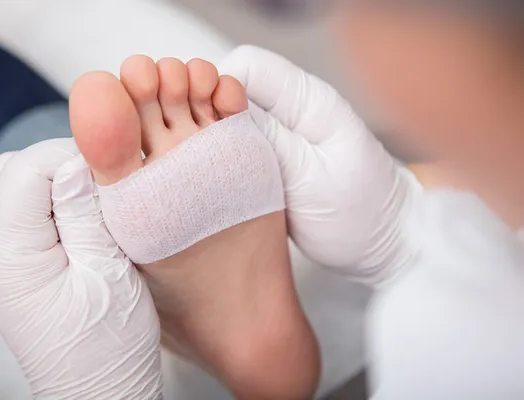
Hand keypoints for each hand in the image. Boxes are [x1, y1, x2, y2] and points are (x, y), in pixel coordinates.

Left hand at [0, 139, 162, 398]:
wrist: (100, 393)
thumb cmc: (109, 347)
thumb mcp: (108, 275)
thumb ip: (87, 215)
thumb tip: (78, 162)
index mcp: (11, 253)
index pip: (28, 168)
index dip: (73, 157)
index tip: (113, 172)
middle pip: (15, 171)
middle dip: (63, 164)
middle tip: (107, 183)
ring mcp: (3, 259)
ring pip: (18, 187)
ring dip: (58, 182)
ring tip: (98, 200)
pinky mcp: (19, 266)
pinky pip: (26, 212)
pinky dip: (54, 202)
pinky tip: (85, 218)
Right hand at [219, 45, 419, 285]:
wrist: (382, 244)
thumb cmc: (358, 213)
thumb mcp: (310, 177)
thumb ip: (267, 140)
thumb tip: (221, 109)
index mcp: (308, 100)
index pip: (246, 66)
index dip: (218, 90)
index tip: (211, 127)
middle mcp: (293, 109)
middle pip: (232, 88)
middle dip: (210, 115)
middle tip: (208, 157)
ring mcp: (282, 133)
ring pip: (229, 118)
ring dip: (215, 140)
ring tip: (215, 171)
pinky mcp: (274, 157)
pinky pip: (238, 145)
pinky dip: (224, 158)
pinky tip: (224, 180)